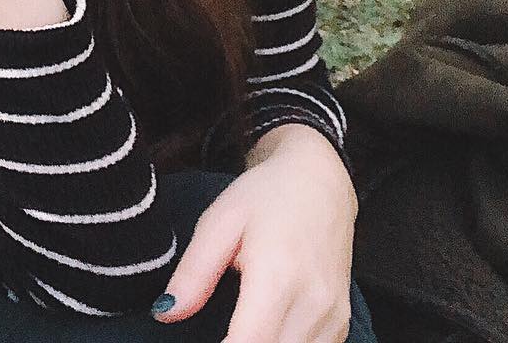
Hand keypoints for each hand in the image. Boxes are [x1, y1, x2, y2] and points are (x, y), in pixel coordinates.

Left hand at [153, 149, 356, 342]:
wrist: (320, 181)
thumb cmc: (266, 195)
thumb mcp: (220, 221)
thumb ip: (194, 272)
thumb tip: (165, 312)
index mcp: (278, 276)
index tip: (198, 341)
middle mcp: (313, 303)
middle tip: (215, 331)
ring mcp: (333, 317)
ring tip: (236, 329)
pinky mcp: (341, 323)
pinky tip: (264, 332)